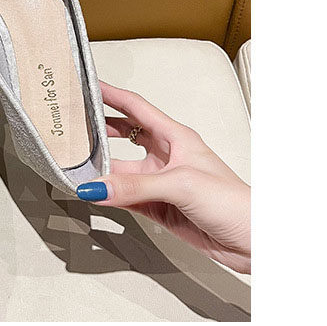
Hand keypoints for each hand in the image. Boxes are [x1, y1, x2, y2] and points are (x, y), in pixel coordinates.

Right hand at [77, 82, 250, 273]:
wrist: (252, 240)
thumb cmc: (232, 201)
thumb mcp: (181, 184)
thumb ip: (135, 186)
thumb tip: (96, 186)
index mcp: (176, 137)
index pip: (137, 108)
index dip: (112, 95)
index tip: (89, 86)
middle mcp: (166, 156)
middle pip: (124, 136)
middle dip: (100, 129)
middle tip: (75, 123)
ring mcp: (160, 182)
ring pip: (121, 170)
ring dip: (101, 168)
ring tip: (75, 163)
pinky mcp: (158, 206)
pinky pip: (125, 195)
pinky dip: (108, 194)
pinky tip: (94, 192)